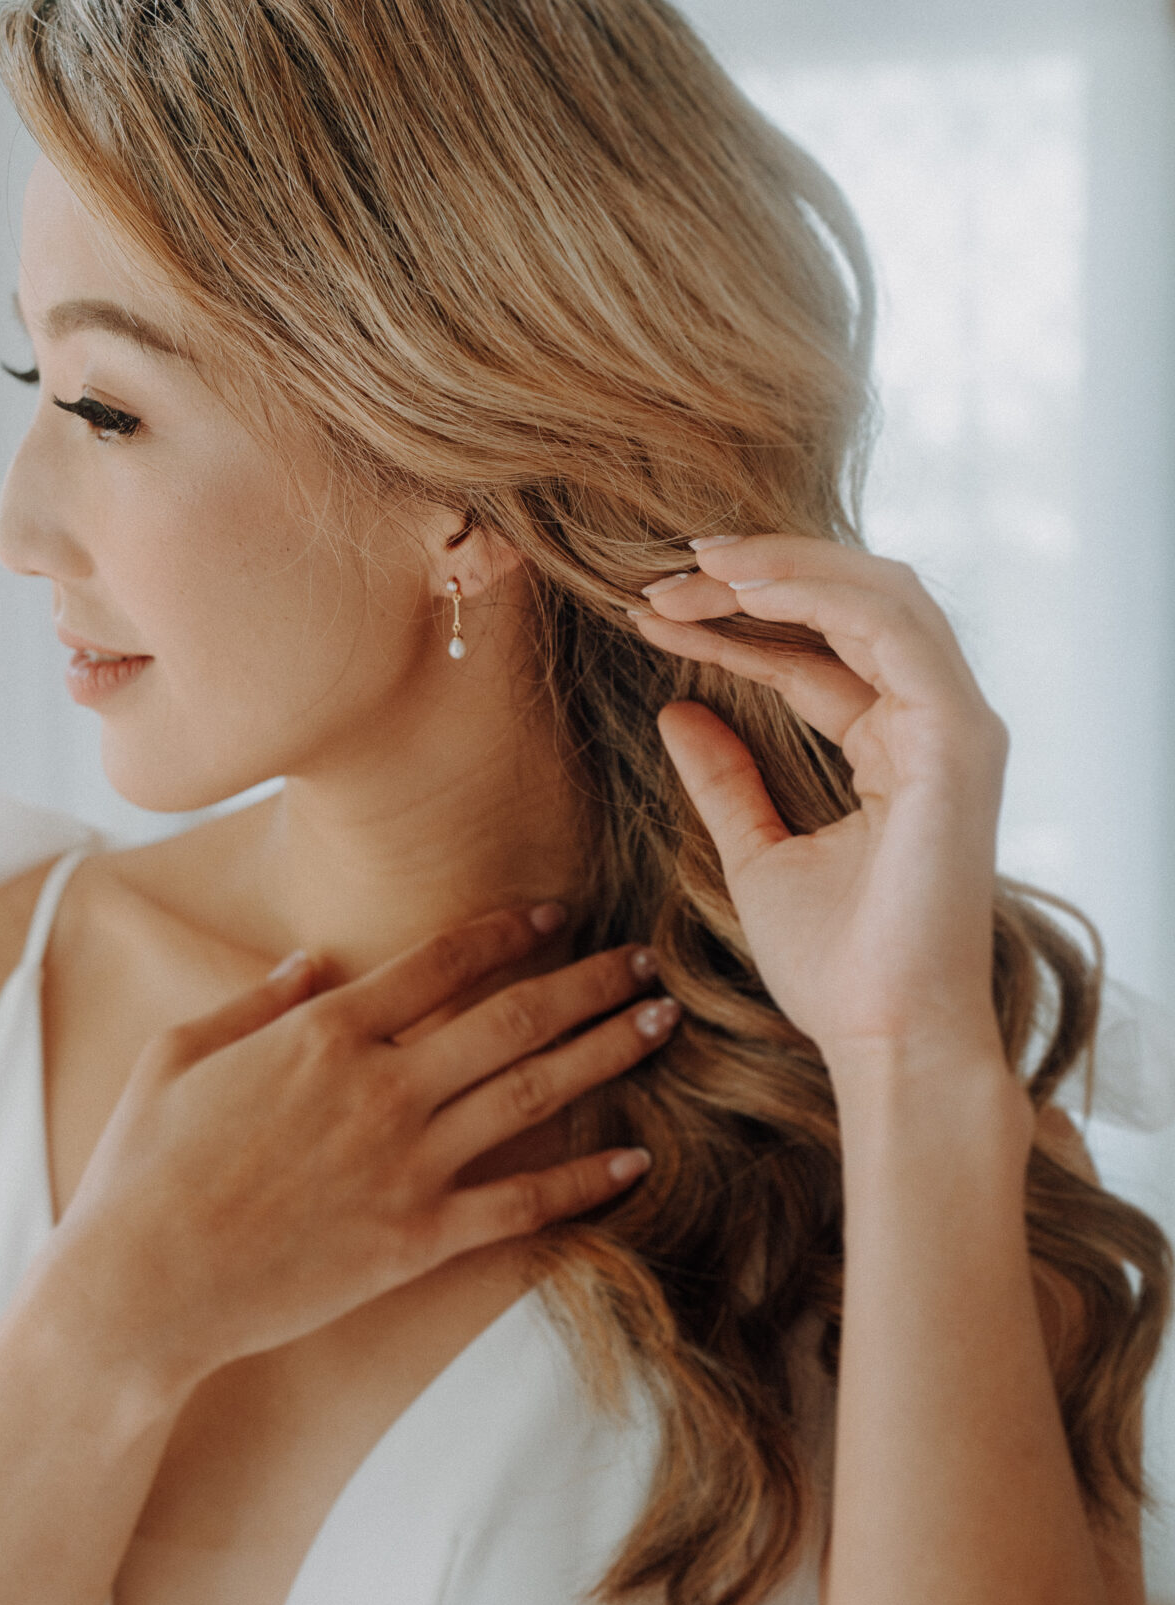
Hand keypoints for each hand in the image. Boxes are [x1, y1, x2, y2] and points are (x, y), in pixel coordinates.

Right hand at [50, 912, 674, 1390]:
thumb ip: (253, 1001)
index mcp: (323, 1030)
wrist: (138, 1289)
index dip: (509, 932)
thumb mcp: (175, 1055)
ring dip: (607, 1053)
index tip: (556, 917)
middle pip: (513, 1016)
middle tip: (647, 961)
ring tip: (663, 1024)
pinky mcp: (415, 1240)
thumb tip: (312, 964)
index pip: (442, 961)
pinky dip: (584, 1181)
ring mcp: (404, 1164)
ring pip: (534, 1093)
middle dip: (589, 982)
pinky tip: (636, 1162)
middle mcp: (379, 1085)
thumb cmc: (139, 1169)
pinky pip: (521, 1203)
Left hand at [629, 537, 1012, 1095]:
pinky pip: (889, 627)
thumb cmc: (839, 968)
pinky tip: (740, 590)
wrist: (885, 1038)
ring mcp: (955, 726)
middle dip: (759, 574)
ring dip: (780, 568)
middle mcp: (935, 724)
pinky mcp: (957, 737)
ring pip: (877, 593)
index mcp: (898, 746)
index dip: (733, 622)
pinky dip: (815, 593)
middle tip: (667, 569)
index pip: (816, 652)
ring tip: (692, 567)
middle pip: (854, 603)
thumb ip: (726, 780)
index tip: (649, 612)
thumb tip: (676, 711)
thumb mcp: (757, 855)